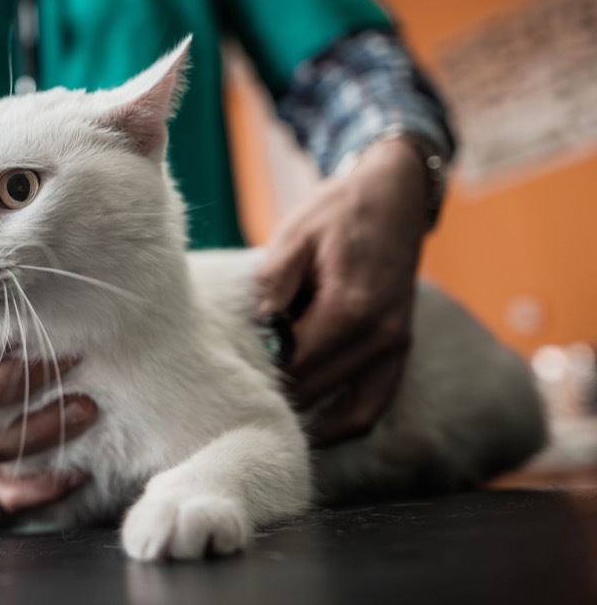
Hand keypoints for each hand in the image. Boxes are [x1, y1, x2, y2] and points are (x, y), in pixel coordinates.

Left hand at [254, 138, 431, 445]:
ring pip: (348, 411)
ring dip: (307, 418)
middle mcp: (380, 336)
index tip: (222, 377)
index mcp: (350, 307)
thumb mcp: (293, 237)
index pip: (294, 365)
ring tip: (264, 417)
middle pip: (316, 391)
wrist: (394, 194)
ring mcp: (395, 347)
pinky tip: (309, 428)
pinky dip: (343, 424)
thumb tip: (256, 332)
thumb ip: (272, 286)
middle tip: (231, 400)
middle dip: (275, 398)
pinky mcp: (399, 350)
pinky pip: (373, 406)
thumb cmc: (337, 211)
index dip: (256, 375)